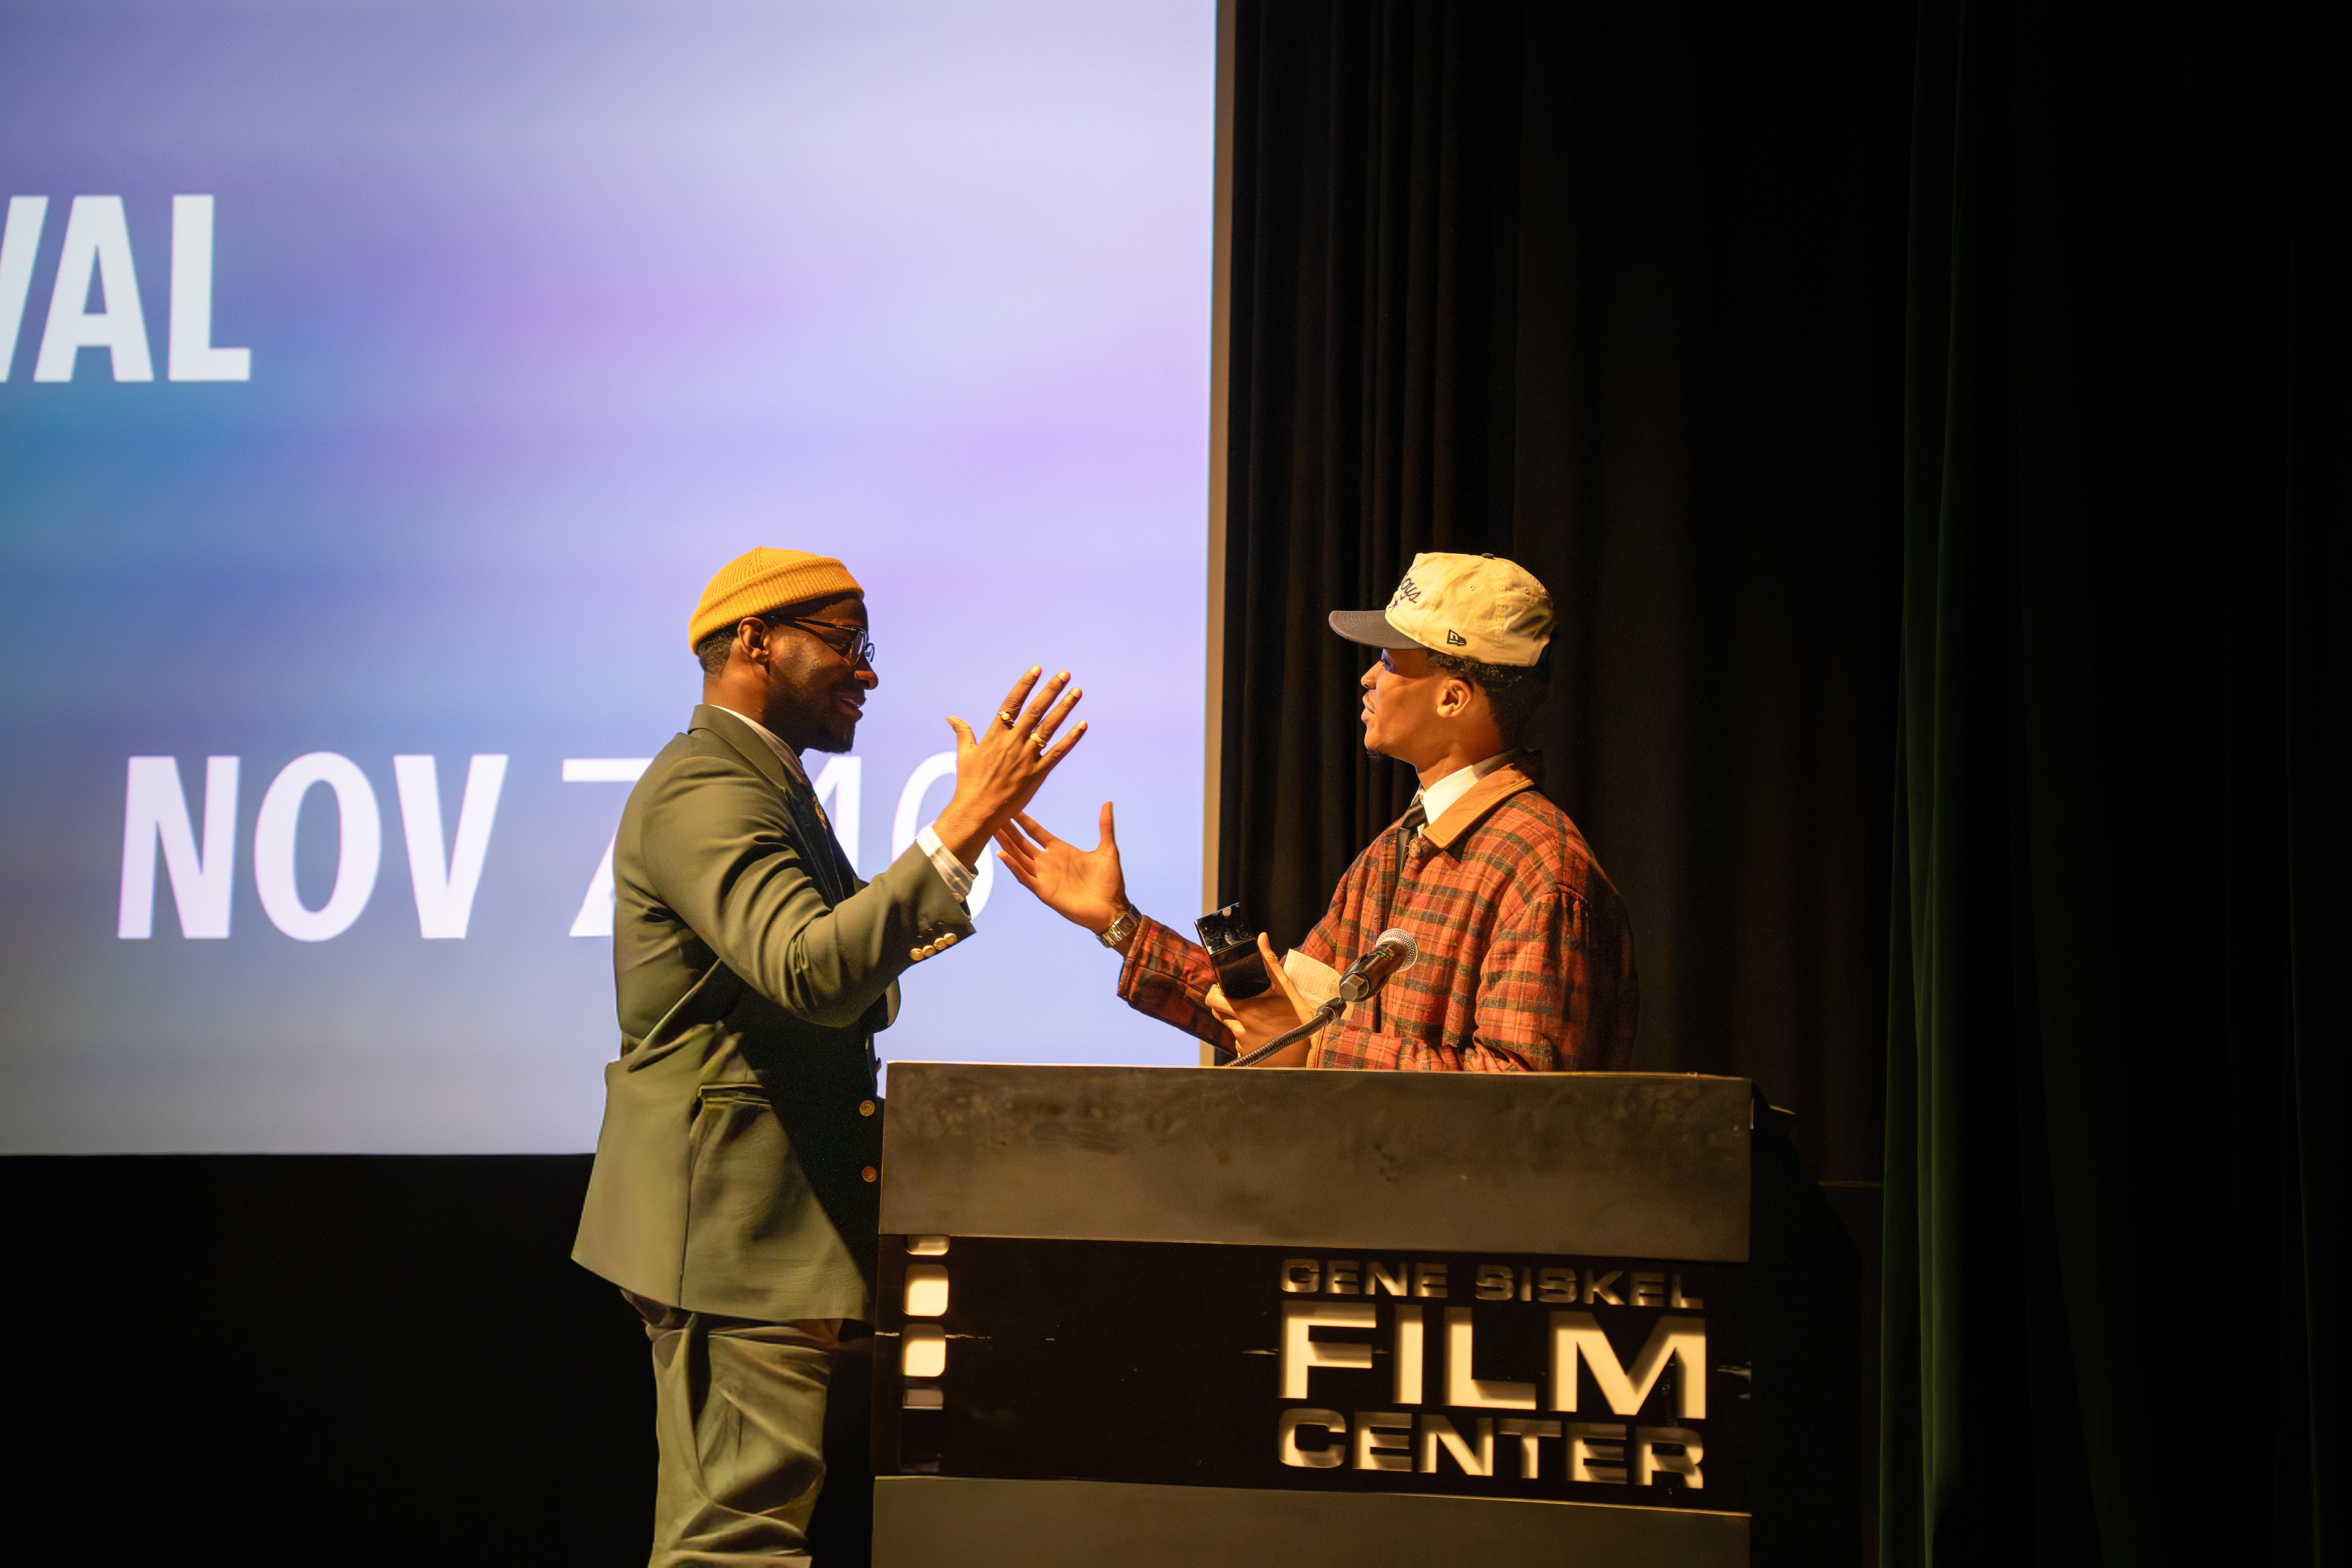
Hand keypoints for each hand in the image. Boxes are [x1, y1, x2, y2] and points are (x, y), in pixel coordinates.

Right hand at [931, 667, 1086, 865]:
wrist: (976, 812)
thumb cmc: (969, 785)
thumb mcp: (964, 755)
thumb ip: (963, 734)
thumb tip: (952, 718)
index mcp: (995, 735)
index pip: (1012, 703)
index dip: (1026, 684)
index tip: (1037, 669)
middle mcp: (1012, 743)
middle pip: (1035, 710)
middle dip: (1051, 690)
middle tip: (1065, 674)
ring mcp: (1026, 758)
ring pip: (1049, 727)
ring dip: (1065, 708)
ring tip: (1077, 692)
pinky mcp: (1036, 774)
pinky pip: (1058, 753)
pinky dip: (1072, 738)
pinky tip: (1083, 724)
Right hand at [995, 803, 1128, 936]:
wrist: (1112, 909)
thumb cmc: (1110, 882)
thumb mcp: (1108, 849)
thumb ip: (1105, 826)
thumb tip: (1108, 803)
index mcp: (1060, 850)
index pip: (1036, 832)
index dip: (1024, 821)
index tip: (1012, 807)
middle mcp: (1048, 862)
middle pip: (1022, 843)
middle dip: (1008, 830)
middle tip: (994, 815)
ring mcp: (1044, 876)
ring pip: (1019, 858)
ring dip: (1006, 845)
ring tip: (992, 831)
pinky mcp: (1044, 891)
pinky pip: (1025, 877)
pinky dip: (1014, 866)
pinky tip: (1003, 855)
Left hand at [1205, 933, 1317, 1066]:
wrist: (1311, 1052)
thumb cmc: (1300, 1021)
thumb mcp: (1286, 988)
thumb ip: (1270, 963)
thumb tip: (1262, 939)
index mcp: (1245, 1010)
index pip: (1212, 1000)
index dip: (1215, 992)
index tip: (1223, 989)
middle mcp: (1240, 1028)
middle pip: (1217, 1012)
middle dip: (1223, 1004)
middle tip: (1237, 999)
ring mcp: (1242, 1044)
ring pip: (1228, 1027)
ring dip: (1236, 1019)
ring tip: (1255, 1016)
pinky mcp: (1247, 1054)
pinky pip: (1238, 1042)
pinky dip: (1245, 1035)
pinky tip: (1261, 1031)